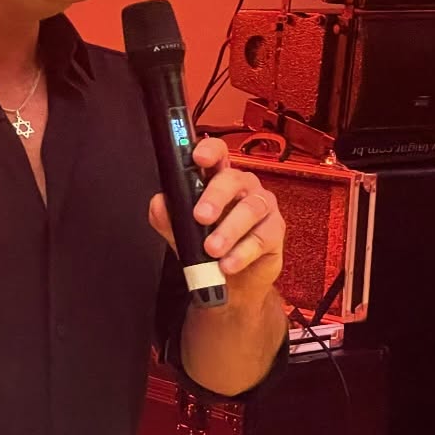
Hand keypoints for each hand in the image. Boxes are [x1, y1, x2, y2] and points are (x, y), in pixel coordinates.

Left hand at [148, 137, 284, 307]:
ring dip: (229, 230)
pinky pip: (262, 237)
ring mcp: (262, 205)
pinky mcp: (275, 230)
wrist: (232, 283)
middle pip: (232, 179)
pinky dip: (243, 252)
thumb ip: (167, 217)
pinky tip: (228, 263)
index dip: (209, 151)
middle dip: (215, 197)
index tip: (198, 158)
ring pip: (250, 208)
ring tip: (212, 249)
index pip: (217, 154)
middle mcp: (242, 187)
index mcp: (218, 179)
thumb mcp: (181, 233)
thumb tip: (159, 204)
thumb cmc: (207, 249)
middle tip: (200, 216)